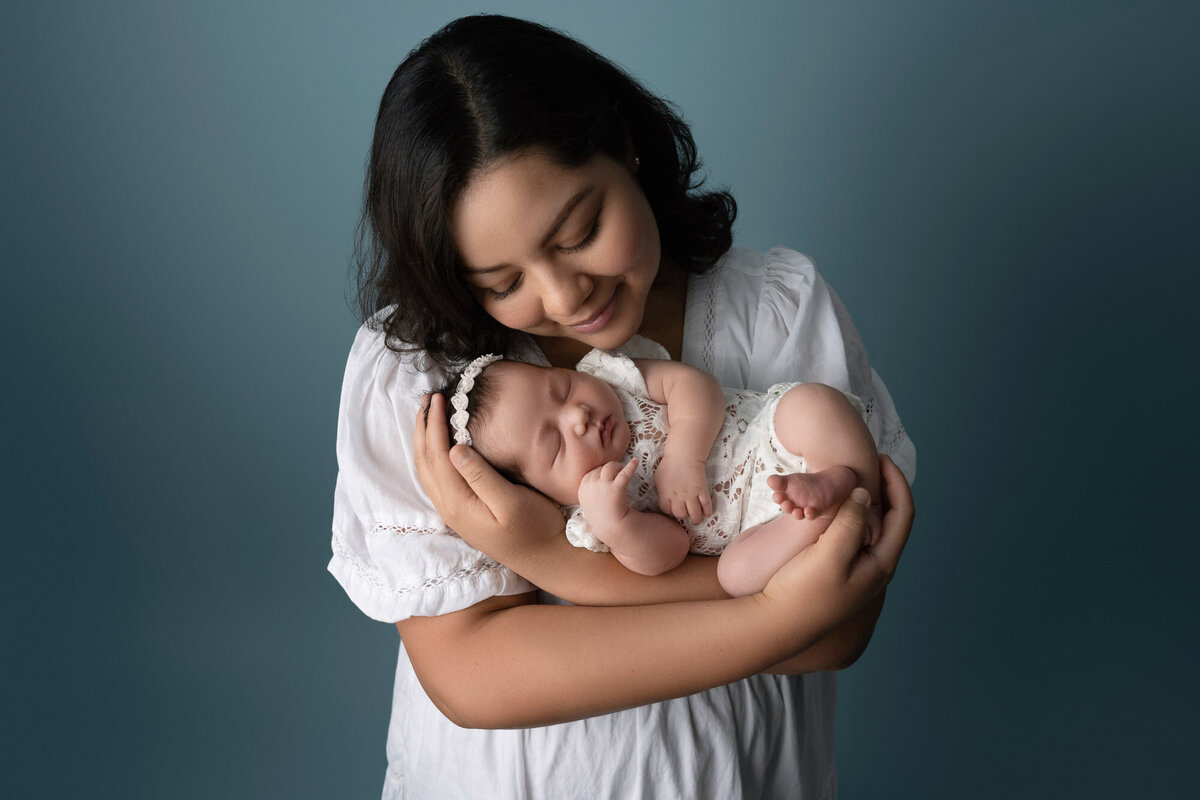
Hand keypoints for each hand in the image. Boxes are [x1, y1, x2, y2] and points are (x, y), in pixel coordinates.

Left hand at [414, 393, 564, 558]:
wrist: (546, 558)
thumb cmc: (535, 528)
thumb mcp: (511, 502)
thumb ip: (481, 476)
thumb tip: (454, 448)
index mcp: (458, 502)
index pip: (437, 456)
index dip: (434, 424)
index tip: (438, 397)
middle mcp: (449, 507)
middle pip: (424, 461)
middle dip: (422, 427)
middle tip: (426, 398)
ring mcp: (454, 511)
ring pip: (427, 470)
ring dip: (424, 440)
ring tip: (427, 415)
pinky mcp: (463, 511)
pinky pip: (436, 477)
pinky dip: (432, 454)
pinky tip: (440, 444)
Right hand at [578, 460, 635, 538]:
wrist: (610, 528)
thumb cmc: (601, 518)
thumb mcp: (588, 504)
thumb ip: (590, 492)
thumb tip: (596, 482)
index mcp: (583, 488)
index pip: (591, 473)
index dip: (600, 473)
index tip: (607, 475)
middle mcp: (591, 484)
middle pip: (601, 468)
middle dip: (609, 468)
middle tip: (617, 470)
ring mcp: (603, 485)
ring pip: (610, 467)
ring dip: (617, 466)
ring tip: (622, 468)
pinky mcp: (616, 488)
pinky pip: (624, 473)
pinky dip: (631, 466)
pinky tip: (635, 462)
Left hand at [654, 451, 712, 524]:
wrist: (683, 455)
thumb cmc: (668, 464)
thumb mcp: (658, 478)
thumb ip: (660, 491)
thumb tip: (663, 497)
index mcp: (666, 495)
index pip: (666, 510)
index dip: (669, 510)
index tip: (673, 508)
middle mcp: (678, 498)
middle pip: (681, 514)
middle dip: (683, 515)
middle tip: (685, 512)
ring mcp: (691, 495)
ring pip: (694, 514)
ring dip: (696, 518)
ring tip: (697, 519)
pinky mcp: (702, 491)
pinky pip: (706, 505)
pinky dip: (707, 511)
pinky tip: (707, 513)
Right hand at [760, 455, 913, 636]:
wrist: (778, 623)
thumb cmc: (803, 592)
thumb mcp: (830, 554)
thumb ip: (850, 522)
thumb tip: (865, 493)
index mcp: (881, 562)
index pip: (903, 513)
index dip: (896, 482)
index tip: (880, 458)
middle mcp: (876, 567)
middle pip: (892, 519)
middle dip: (885, 488)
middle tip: (869, 463)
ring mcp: (859, 571)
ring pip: (872, 526)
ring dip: (867, 501)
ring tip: (852, 479)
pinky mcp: (841, 571)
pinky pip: (855, 535)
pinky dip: (851, 514)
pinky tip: (834, 506)